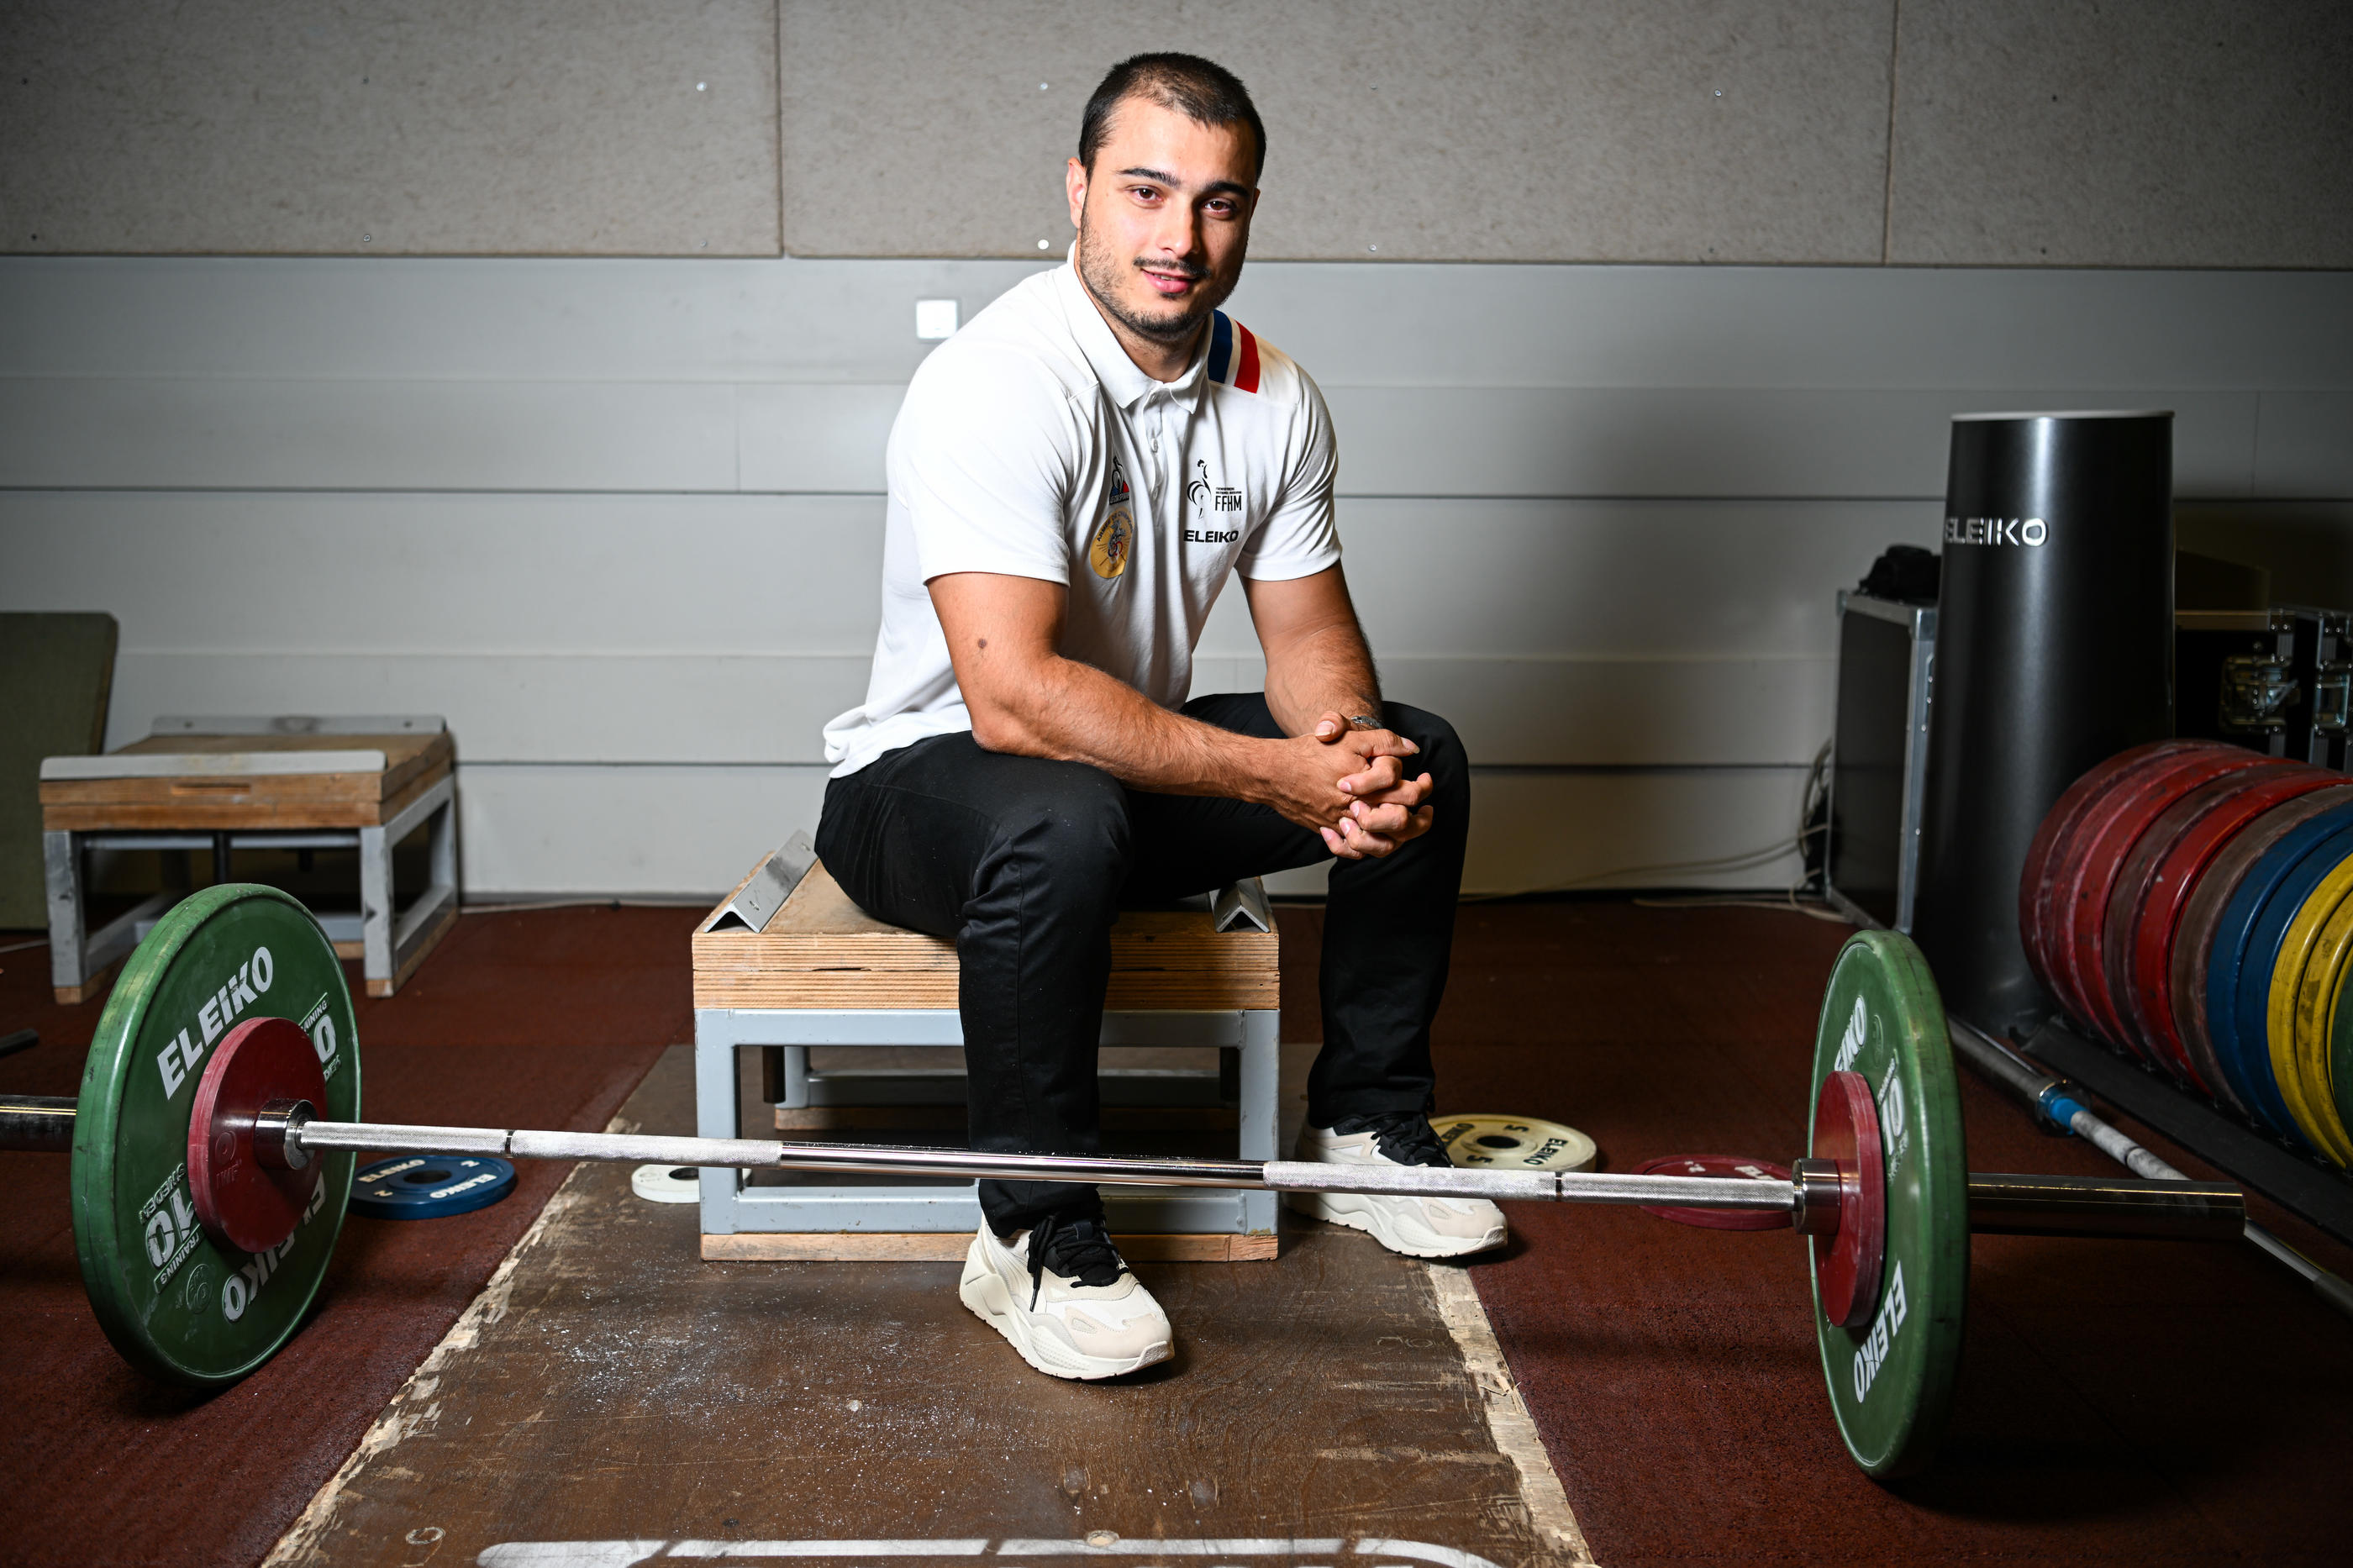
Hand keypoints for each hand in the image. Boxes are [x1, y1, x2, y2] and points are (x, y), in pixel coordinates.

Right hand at [1267, 715, 1436, 859]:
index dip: (1423, 786)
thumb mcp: (1349, 736)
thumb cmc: (1310, 753)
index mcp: (1367, 783)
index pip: (1407, 792)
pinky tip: (1377, 837)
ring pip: (1381, 843)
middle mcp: (1356, 806)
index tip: (1426, 780)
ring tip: (1408, 827)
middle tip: (1426, 810)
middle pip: (1400, 821)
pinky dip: (1367, 848)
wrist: (1275, 772)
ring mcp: (1343, 823)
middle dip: (1420, 818)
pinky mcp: (1330, 831)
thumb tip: (1411, 748)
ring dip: (1399, 837)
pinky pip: (1355, 851)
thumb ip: (1383, 741)